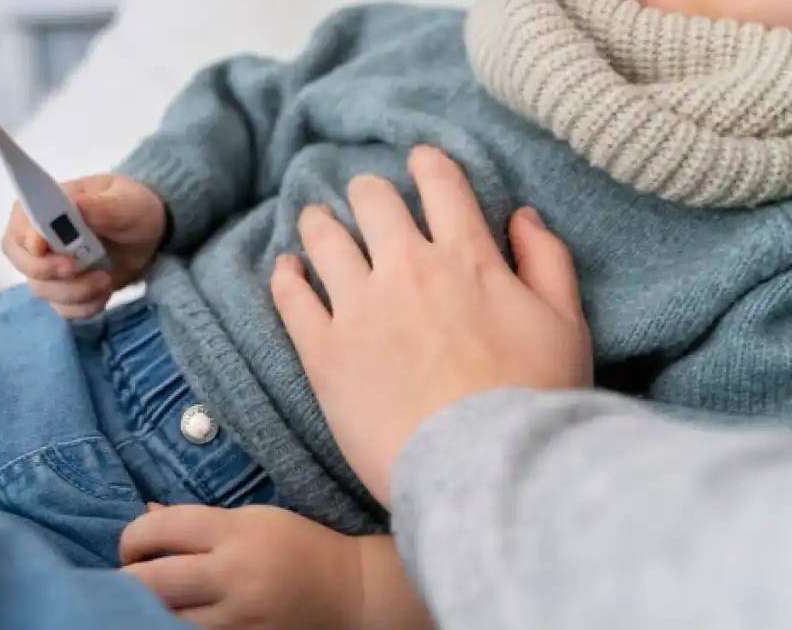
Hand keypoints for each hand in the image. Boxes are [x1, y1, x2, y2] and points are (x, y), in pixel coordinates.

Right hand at [2, 174, 165, 318]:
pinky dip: (85, 306)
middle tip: (75, 268)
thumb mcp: (125, 202)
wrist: (147, 237)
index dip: (27, 239)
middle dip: (47, 271)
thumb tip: (76, 205)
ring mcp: (49, 268)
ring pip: (42, 289)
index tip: (44, 247)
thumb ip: (100, 206)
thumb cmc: (130, 208)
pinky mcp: (63, 291)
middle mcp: (38, 238)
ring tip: (106, 278)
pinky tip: (104, 292)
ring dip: (75, 290)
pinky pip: (62, 308)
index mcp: (45, 207)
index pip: (20, 225)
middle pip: (22, 262)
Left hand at [120, 505, 432, 629]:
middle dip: (128, 578)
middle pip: (152, 581)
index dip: (132, 536)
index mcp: (235, 532)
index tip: (132, 545)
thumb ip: (196, 520)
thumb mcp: (251, 519)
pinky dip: (176, 627)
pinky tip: (175, 618)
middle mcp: (234, 575)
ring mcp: (239, 618)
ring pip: (164, 620)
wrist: (352, 594)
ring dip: (147, 609)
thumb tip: (145, 513)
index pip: (162, 528)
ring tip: (153, 600)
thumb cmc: (297, 547)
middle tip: (130, 577)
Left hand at [270, 146, 592, 504]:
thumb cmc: (533, 401)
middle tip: (366, 197)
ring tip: (315, 221)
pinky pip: (291, 296)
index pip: (441, 186)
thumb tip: (521, 216)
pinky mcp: (322, 350)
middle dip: (370, 191)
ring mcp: (358, 307)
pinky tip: (285, 268)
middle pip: (374, 201)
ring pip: (324, 238)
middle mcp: (406, 269)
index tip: (419, 160)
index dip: (428, 164)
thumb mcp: (566, 324)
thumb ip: (546, 261)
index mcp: (466, 257)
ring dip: (320, 222)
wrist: (478, 466)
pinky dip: (286, 274)